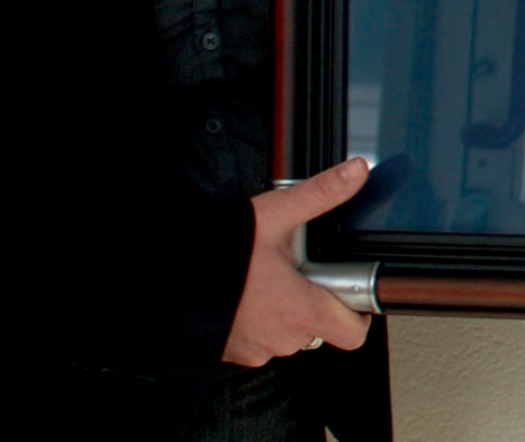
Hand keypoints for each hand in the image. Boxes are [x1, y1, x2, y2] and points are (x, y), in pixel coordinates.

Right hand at [222, 158, 371, 365]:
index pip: (352, 334)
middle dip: (314, 299)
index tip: (347, 287)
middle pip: (319, 327)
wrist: (168, 277)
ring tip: (268, 278)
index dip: (357, 311)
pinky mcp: (235, 352)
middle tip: (298, 270)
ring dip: (285, 311)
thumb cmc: (219, 252)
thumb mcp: (276, 214)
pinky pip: (260, 341)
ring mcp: (257, 349)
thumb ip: (322, 194)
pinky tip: (247, 293)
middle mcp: (282, 338)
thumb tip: (356, 173)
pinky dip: (259, 320)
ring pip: (289, 334)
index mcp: (301, 310)